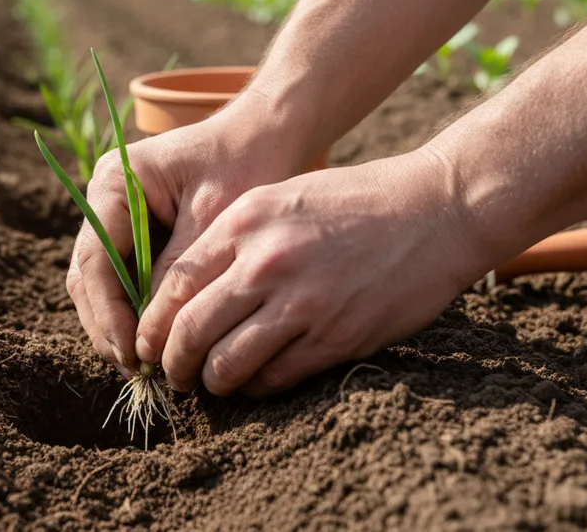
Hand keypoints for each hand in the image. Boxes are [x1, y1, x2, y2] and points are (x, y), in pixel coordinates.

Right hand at [67, 95, 307, 376]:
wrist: (268, 133)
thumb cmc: (247, 163)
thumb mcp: (214, 220)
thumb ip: (178, 272)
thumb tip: (150, 337)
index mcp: (114, 183)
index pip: (96, 260)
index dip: (109, 314)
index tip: (133, 355)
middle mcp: (104, 198)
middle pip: (89, 276)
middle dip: (109, 327)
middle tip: (137, 373)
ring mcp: (115, 215)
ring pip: (100, 284)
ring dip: (119, 325)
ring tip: (145, 368)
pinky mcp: (135, 231)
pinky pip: (124, 279)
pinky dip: (136, 311)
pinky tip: (156, 344)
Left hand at [135, 149, 485, 397]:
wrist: (437, 209)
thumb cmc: (356, 201)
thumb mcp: (282, 198)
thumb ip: (234, 238)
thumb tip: (185, 291)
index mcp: (245, 222)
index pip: (172, 285)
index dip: (152, 323)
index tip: (148, 342)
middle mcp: (265, 261)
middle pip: (189, 329)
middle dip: (171, 362)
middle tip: (171, 375)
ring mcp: (301, 302)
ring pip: (226, 363)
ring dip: (211, 382)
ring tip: (211, 383)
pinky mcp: (335, 336)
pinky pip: (274, 378)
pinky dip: (256, 387)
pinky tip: (256, 381)